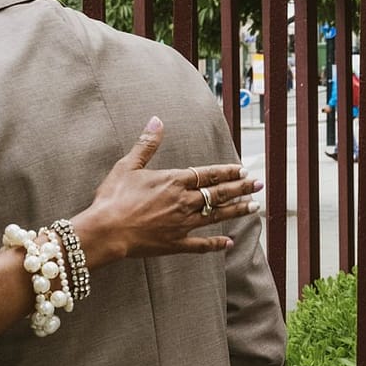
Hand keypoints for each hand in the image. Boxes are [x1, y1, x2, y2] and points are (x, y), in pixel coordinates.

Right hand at [77, 118, 263, 259]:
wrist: (106, 230)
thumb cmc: (114, 197)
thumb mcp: (128, 165)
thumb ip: (146, 144)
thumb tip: (156, 120)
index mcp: (174, 181)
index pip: (208, 174)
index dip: (227, 172)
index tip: (243, 170)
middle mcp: (183, 202)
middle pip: (218, 193)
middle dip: (241, 188)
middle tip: (259, 185)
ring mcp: (182, 224)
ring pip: (216, 216)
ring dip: (236, 211)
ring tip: (254, 207)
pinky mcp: (175, 243)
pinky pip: (200, 245)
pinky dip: (215, 245)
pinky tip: (228, 244)